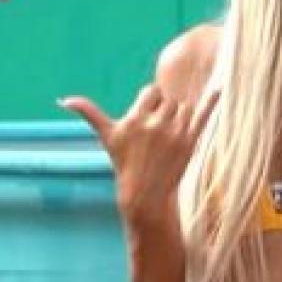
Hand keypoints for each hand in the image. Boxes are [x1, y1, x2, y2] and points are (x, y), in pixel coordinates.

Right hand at [60, 87, 218, 221]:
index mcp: (135, 119)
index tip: (147, 118)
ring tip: (170, 136)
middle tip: (159, 132)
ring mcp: (175, 133)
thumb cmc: (124, 162)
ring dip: (180, 115)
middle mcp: (155, 124)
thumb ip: (89, 113)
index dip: (150, 102)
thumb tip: (62, 100)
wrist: (145, 193)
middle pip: (169, 99)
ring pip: (184, 106)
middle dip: (165, 110)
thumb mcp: (107, 136)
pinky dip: (211, 101)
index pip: (151, 92)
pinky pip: (203, 115)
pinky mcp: (191, 141)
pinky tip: (218, 88)